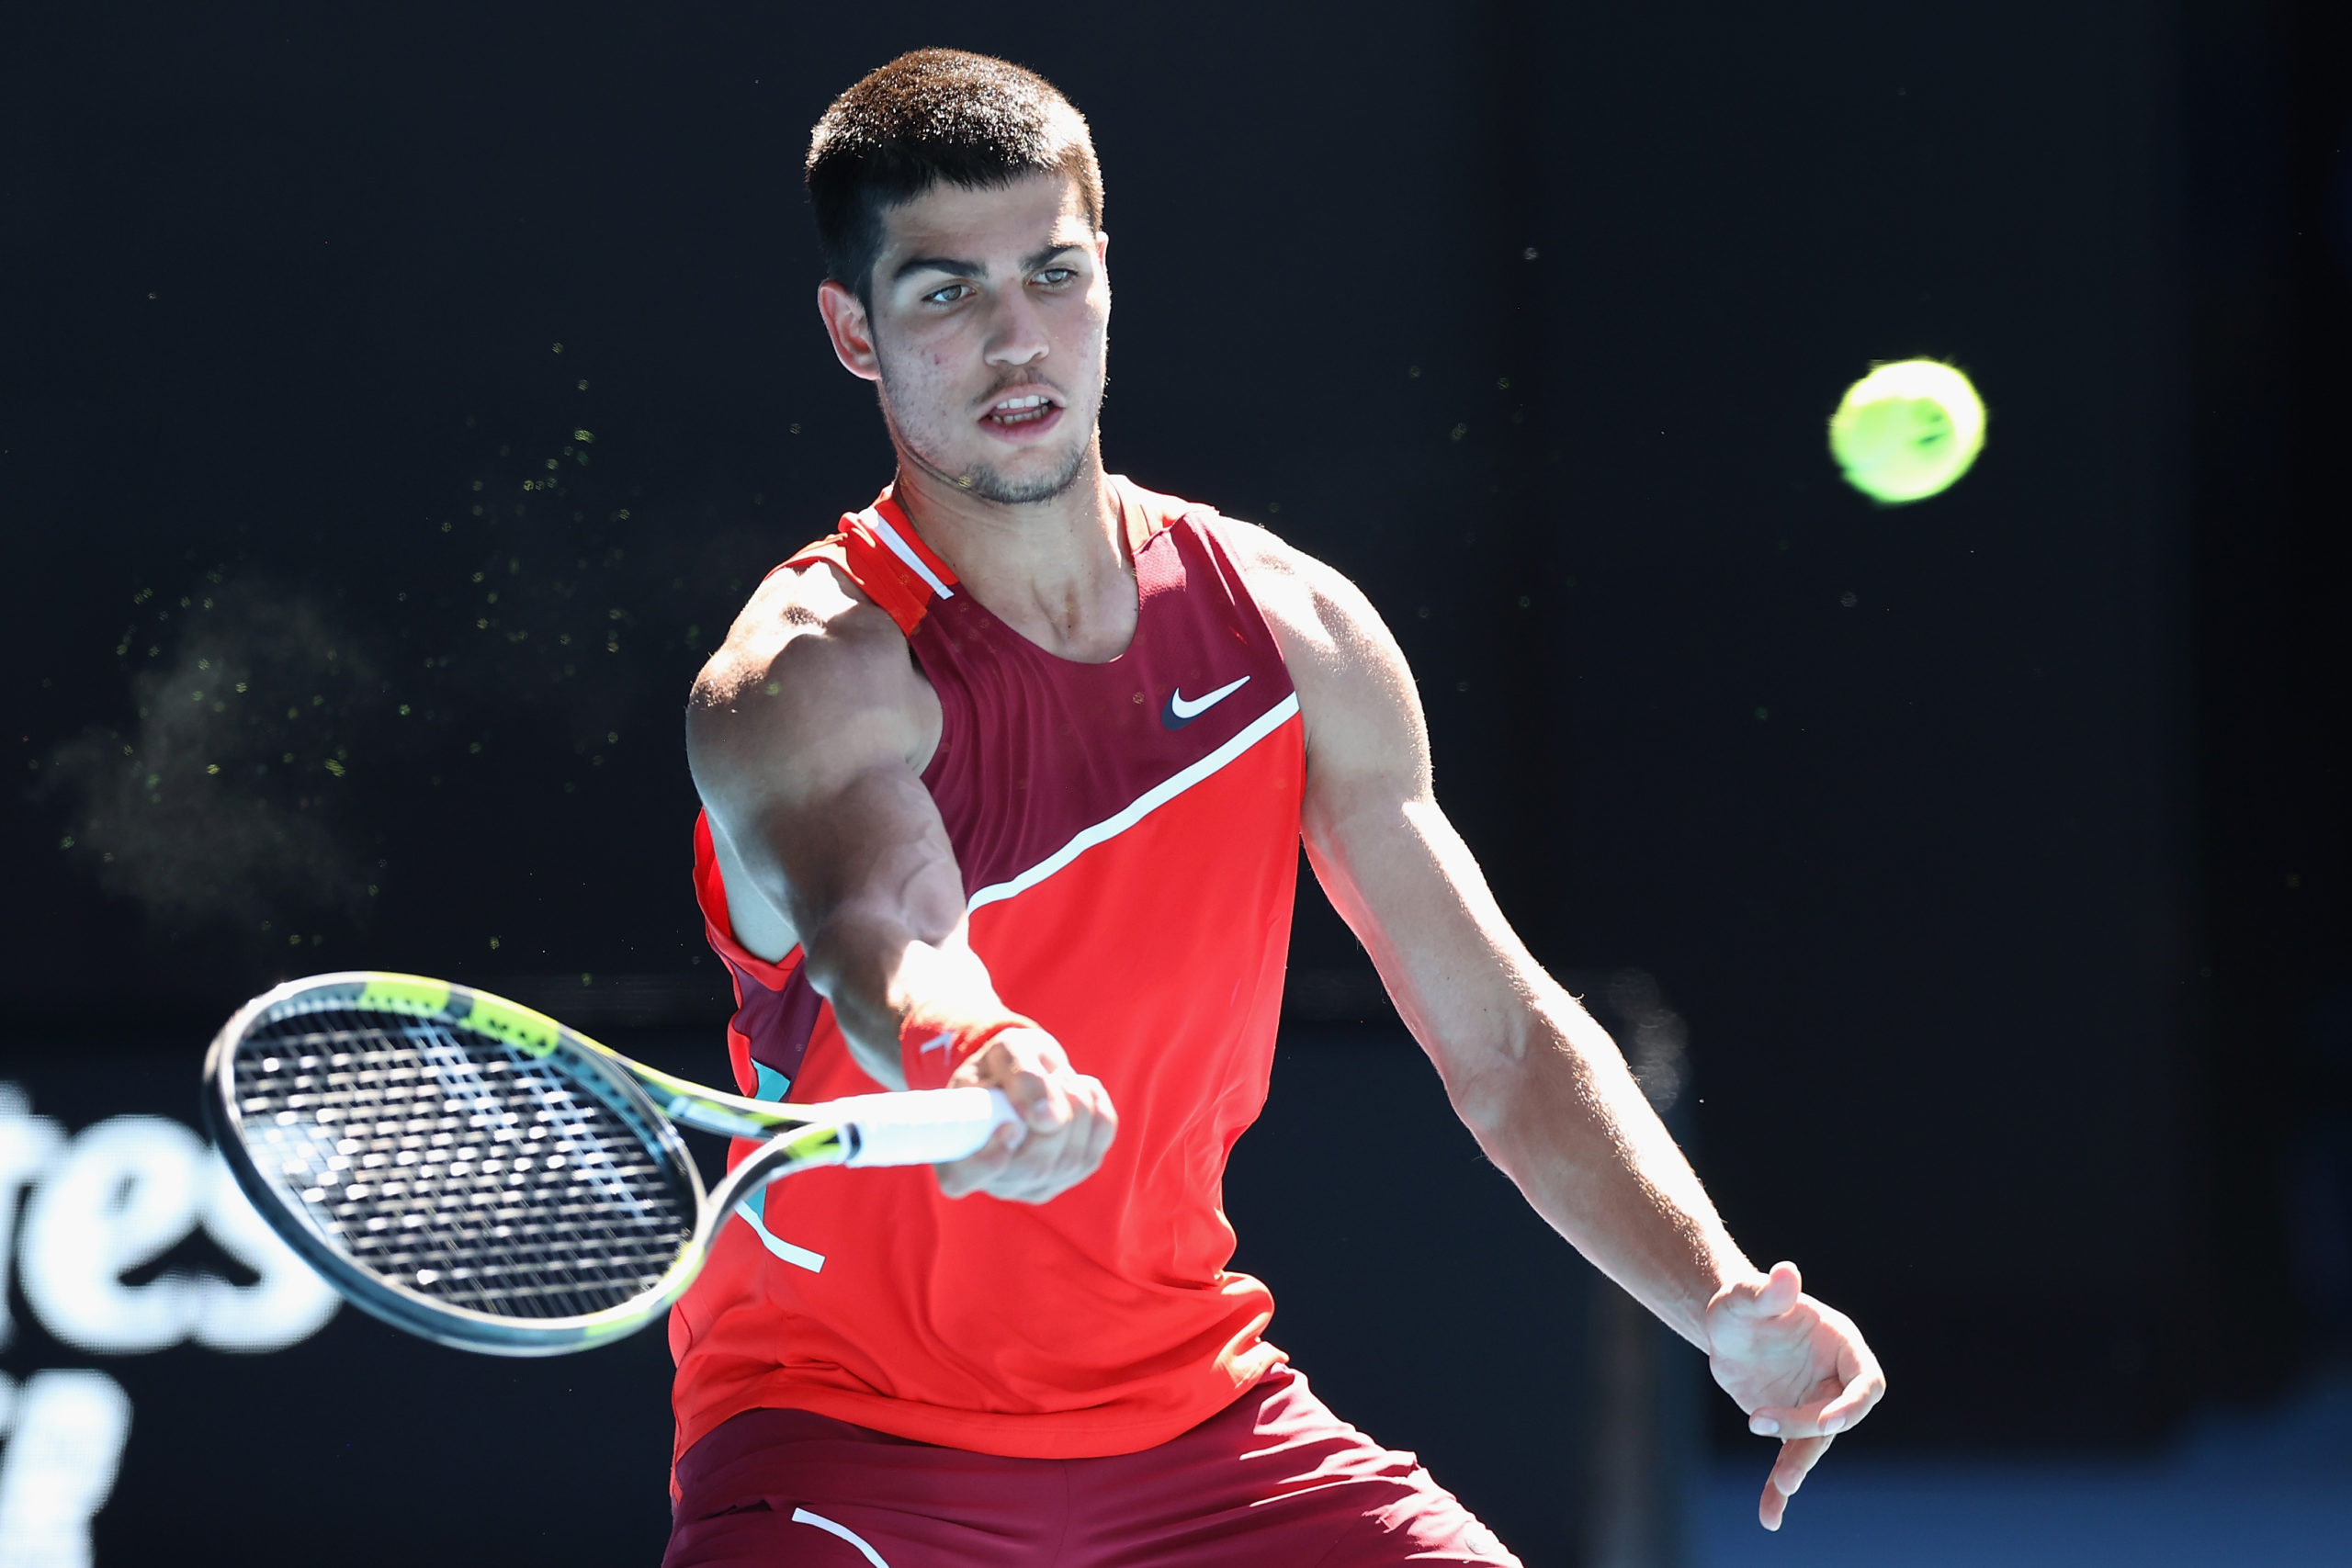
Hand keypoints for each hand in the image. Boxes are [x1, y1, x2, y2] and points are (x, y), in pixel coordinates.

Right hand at [933, 1027, 1116, 1202]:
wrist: (1027, 1067)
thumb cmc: (1005, 1062)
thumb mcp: (1007, 1051)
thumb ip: (1021, 1076)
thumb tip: (1046, 1117)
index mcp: (956, 1149)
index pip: (960, 1179)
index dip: (985, 1161)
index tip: (1009, 1126)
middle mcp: (992, 1178)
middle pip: (1032, 1168)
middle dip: (1054, 1115)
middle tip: (1056, 1077)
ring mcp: (1032, 1185)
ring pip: (1070, 1162)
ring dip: (1079, 1110)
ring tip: (1064, 1079)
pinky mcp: (1068, 1177)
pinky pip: (1094, 1153)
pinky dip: (1097, 1114)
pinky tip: (1081, 1092)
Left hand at [1704, 1260, 1885, 1530]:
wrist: (1724, 1328)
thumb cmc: (1740, 1304)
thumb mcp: (1745, 1297)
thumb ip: (1766, 1291)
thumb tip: (1785, 1271)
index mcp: (1841, 1346)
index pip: (1866, 1382)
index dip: (1852, 1405)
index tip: (1827, 1420)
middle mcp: (1835, 1380)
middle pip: (1836, 1416)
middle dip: (1804, 1426)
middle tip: (1757, 1420)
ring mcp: (1816, 1405)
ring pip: (1816, 1446)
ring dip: (1796, 1467)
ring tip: (1779, 1490)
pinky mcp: (1792, 1426)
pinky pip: (1791, 1460)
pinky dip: (1779, 1486)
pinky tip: (1770, 1515)